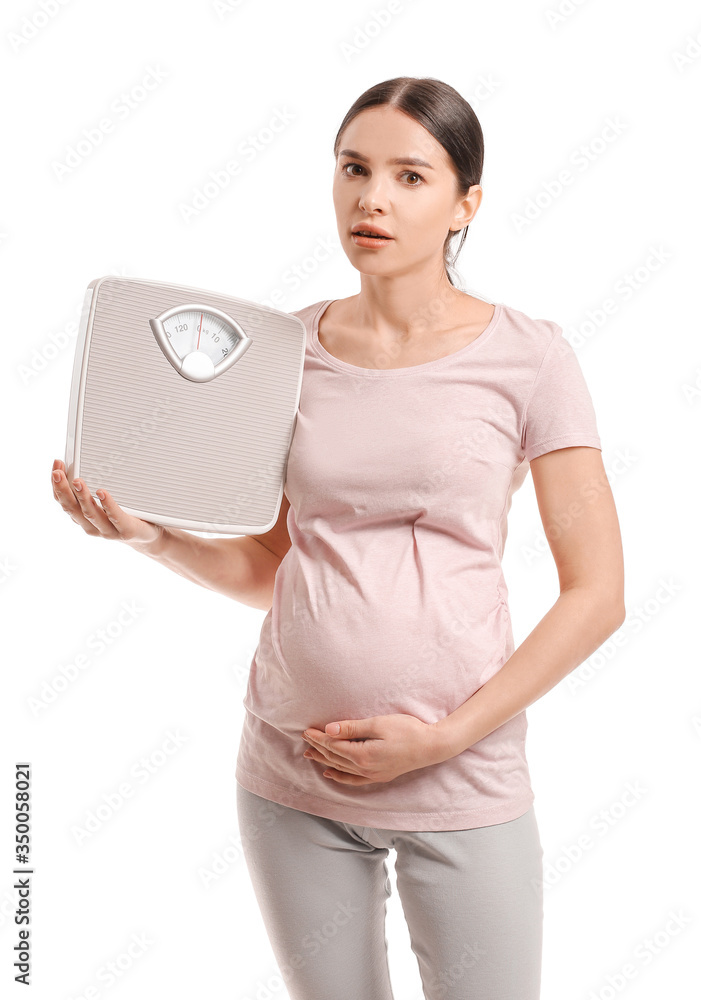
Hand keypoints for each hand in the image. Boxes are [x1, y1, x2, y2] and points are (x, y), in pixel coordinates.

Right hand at [50, 459, 162, 547]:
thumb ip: (93, 486)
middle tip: (58, 473)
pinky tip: (102, 492)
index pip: (63, 501)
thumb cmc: (125, 514)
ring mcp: (108, 531)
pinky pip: (116, 517)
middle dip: (63, 489)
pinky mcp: (126, 531)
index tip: (57, 464)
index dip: (56, 484)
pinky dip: (108, 504)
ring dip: (82, 496)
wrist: (148, 534)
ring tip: (77, 481)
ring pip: (90, 513)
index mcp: (82, 517)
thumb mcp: (104, 501)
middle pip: (71, 508)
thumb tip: (84, 459)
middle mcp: (91, 526)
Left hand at [301, 713, 446, 785]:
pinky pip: (353, 779)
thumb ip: (352, 728)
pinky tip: (330, 772)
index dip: (319, 738)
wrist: (431, 746)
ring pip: (341, 769)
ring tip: (310, 755)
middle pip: (334, 758)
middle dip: (318, 748)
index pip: (334, 746)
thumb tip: (329, 730)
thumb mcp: (378, 724)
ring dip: (324, 761)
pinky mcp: (379, 776)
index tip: (307, 730)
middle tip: (304, 739)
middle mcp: (365, 768)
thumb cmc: (408, 730)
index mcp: (363, 754)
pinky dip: (339, 776)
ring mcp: (372, 775)